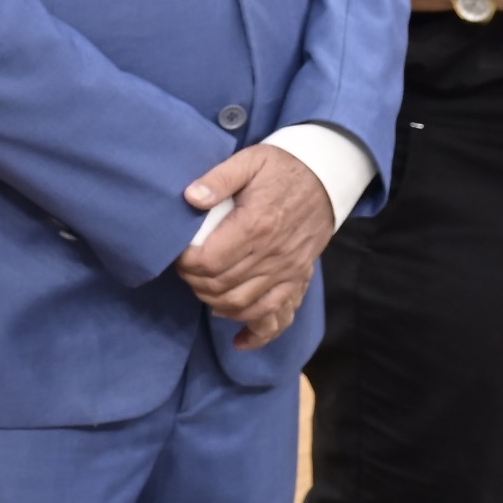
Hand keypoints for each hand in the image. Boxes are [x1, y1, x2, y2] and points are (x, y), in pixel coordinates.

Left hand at [172, 144, 335, 349]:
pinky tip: (238, 340)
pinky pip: (279, 317)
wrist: (325, 178)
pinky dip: (256, 333)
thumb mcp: (248, 161)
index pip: (209, 262)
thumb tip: (190, 197)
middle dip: (195, 283)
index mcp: (255, 226)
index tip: (177, 254)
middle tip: (186, 270)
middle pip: (222, 287)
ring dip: (217, 304)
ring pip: (245, 306)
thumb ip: (218, 179)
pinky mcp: (298, 280)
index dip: (186, 264)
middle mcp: (272, 255)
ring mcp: (288, 272)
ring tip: (203, 289)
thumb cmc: (281, 168)